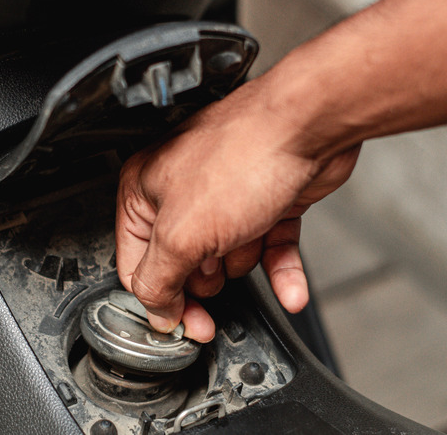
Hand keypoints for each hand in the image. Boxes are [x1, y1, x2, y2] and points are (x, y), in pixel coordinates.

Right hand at [115, 80, 360, 342]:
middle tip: (214, 280)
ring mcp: (227, 197)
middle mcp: (182, 193)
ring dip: (243, 262)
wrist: (310, 124)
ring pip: (228, 260)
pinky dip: (281, 270)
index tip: (180, 323)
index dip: (157, 298)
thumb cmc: (244, 154)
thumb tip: (154, 310)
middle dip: (204, 280)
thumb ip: (158, 279)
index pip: (136, 263)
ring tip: (249, 239)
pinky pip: (270, 251)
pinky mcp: (267, 204)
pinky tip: (291, 290)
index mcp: (145, 191)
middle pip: (183, 265)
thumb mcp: (182, 233)